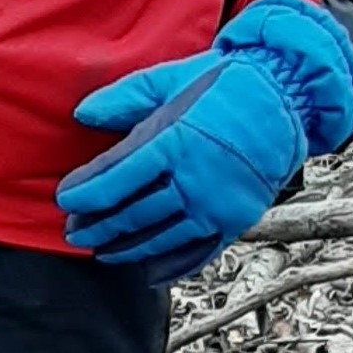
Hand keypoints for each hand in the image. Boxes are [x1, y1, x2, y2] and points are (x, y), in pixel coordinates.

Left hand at [57, 0, 352, 284]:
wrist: (287, 95)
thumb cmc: (224, 82)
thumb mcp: (170, 79)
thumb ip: (124, 98)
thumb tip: (82, 115)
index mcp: (173, 141)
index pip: (114, 178)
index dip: (85, 193)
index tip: (65, 200)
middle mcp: (193, 179)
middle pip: (132, 213)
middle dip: (98, 225)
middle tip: (74, 233)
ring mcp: (216, 204)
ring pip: (160, 237)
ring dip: (126, 248)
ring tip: (102, 251)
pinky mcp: (236, 219)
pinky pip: (199, 252)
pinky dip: (172, 266)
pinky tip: (149, 272)